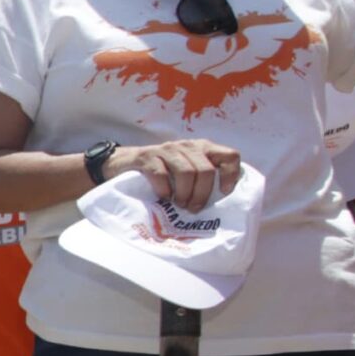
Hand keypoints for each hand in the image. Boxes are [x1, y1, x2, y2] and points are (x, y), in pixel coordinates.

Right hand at [110, 139, 241, 212]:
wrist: (123, 163)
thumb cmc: (162, 172)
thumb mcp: (186, 171)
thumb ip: (204, 178)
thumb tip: (226, 200)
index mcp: (203, 148)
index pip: (230, 156)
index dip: (231, 175)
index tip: (224, 192)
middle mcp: (187, 146)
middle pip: (206, 170)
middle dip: (202, 193)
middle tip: (194, 208)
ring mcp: (166, 150)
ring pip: (186, 172)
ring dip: (184, 194)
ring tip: (180, 205)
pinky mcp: (147, 157)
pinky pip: (161, 175)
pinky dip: (165, 190)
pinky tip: (164, 197)